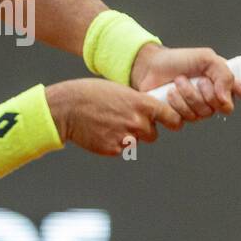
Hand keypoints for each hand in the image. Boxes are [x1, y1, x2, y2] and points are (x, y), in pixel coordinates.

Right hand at [45, 78, 183, 156]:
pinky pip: (121, 148)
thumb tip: (149, 110)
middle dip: (143, 129)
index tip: (171, 122)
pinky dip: (114, 142)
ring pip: (136, 142)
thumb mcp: (120, 90)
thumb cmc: (91, 94)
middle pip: (152, 134)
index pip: (172, 118)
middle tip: (125, 120)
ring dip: (128, 136)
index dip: (172, 121)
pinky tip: (101, 131)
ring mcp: (126, 138)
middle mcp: (137, 122)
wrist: (67, 108)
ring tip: (109, 124)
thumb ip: (137, 102)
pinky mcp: (113, 149)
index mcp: (142, 104)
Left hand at [129, 43, 240, 118]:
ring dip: (189, 95)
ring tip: (179, 81)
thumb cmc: (179, 60)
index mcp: (225, 82)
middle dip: (209, 93)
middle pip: (226, 107)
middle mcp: (215, 98)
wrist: (151, 66)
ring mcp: (199, 109)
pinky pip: (187, 119)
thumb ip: (223, 74)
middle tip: (198, 80)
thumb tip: (227, 97)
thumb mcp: (206, 58)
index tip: (239, 86)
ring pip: (204, 113)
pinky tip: (170, 93)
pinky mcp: (182, 117)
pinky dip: (177, 104)